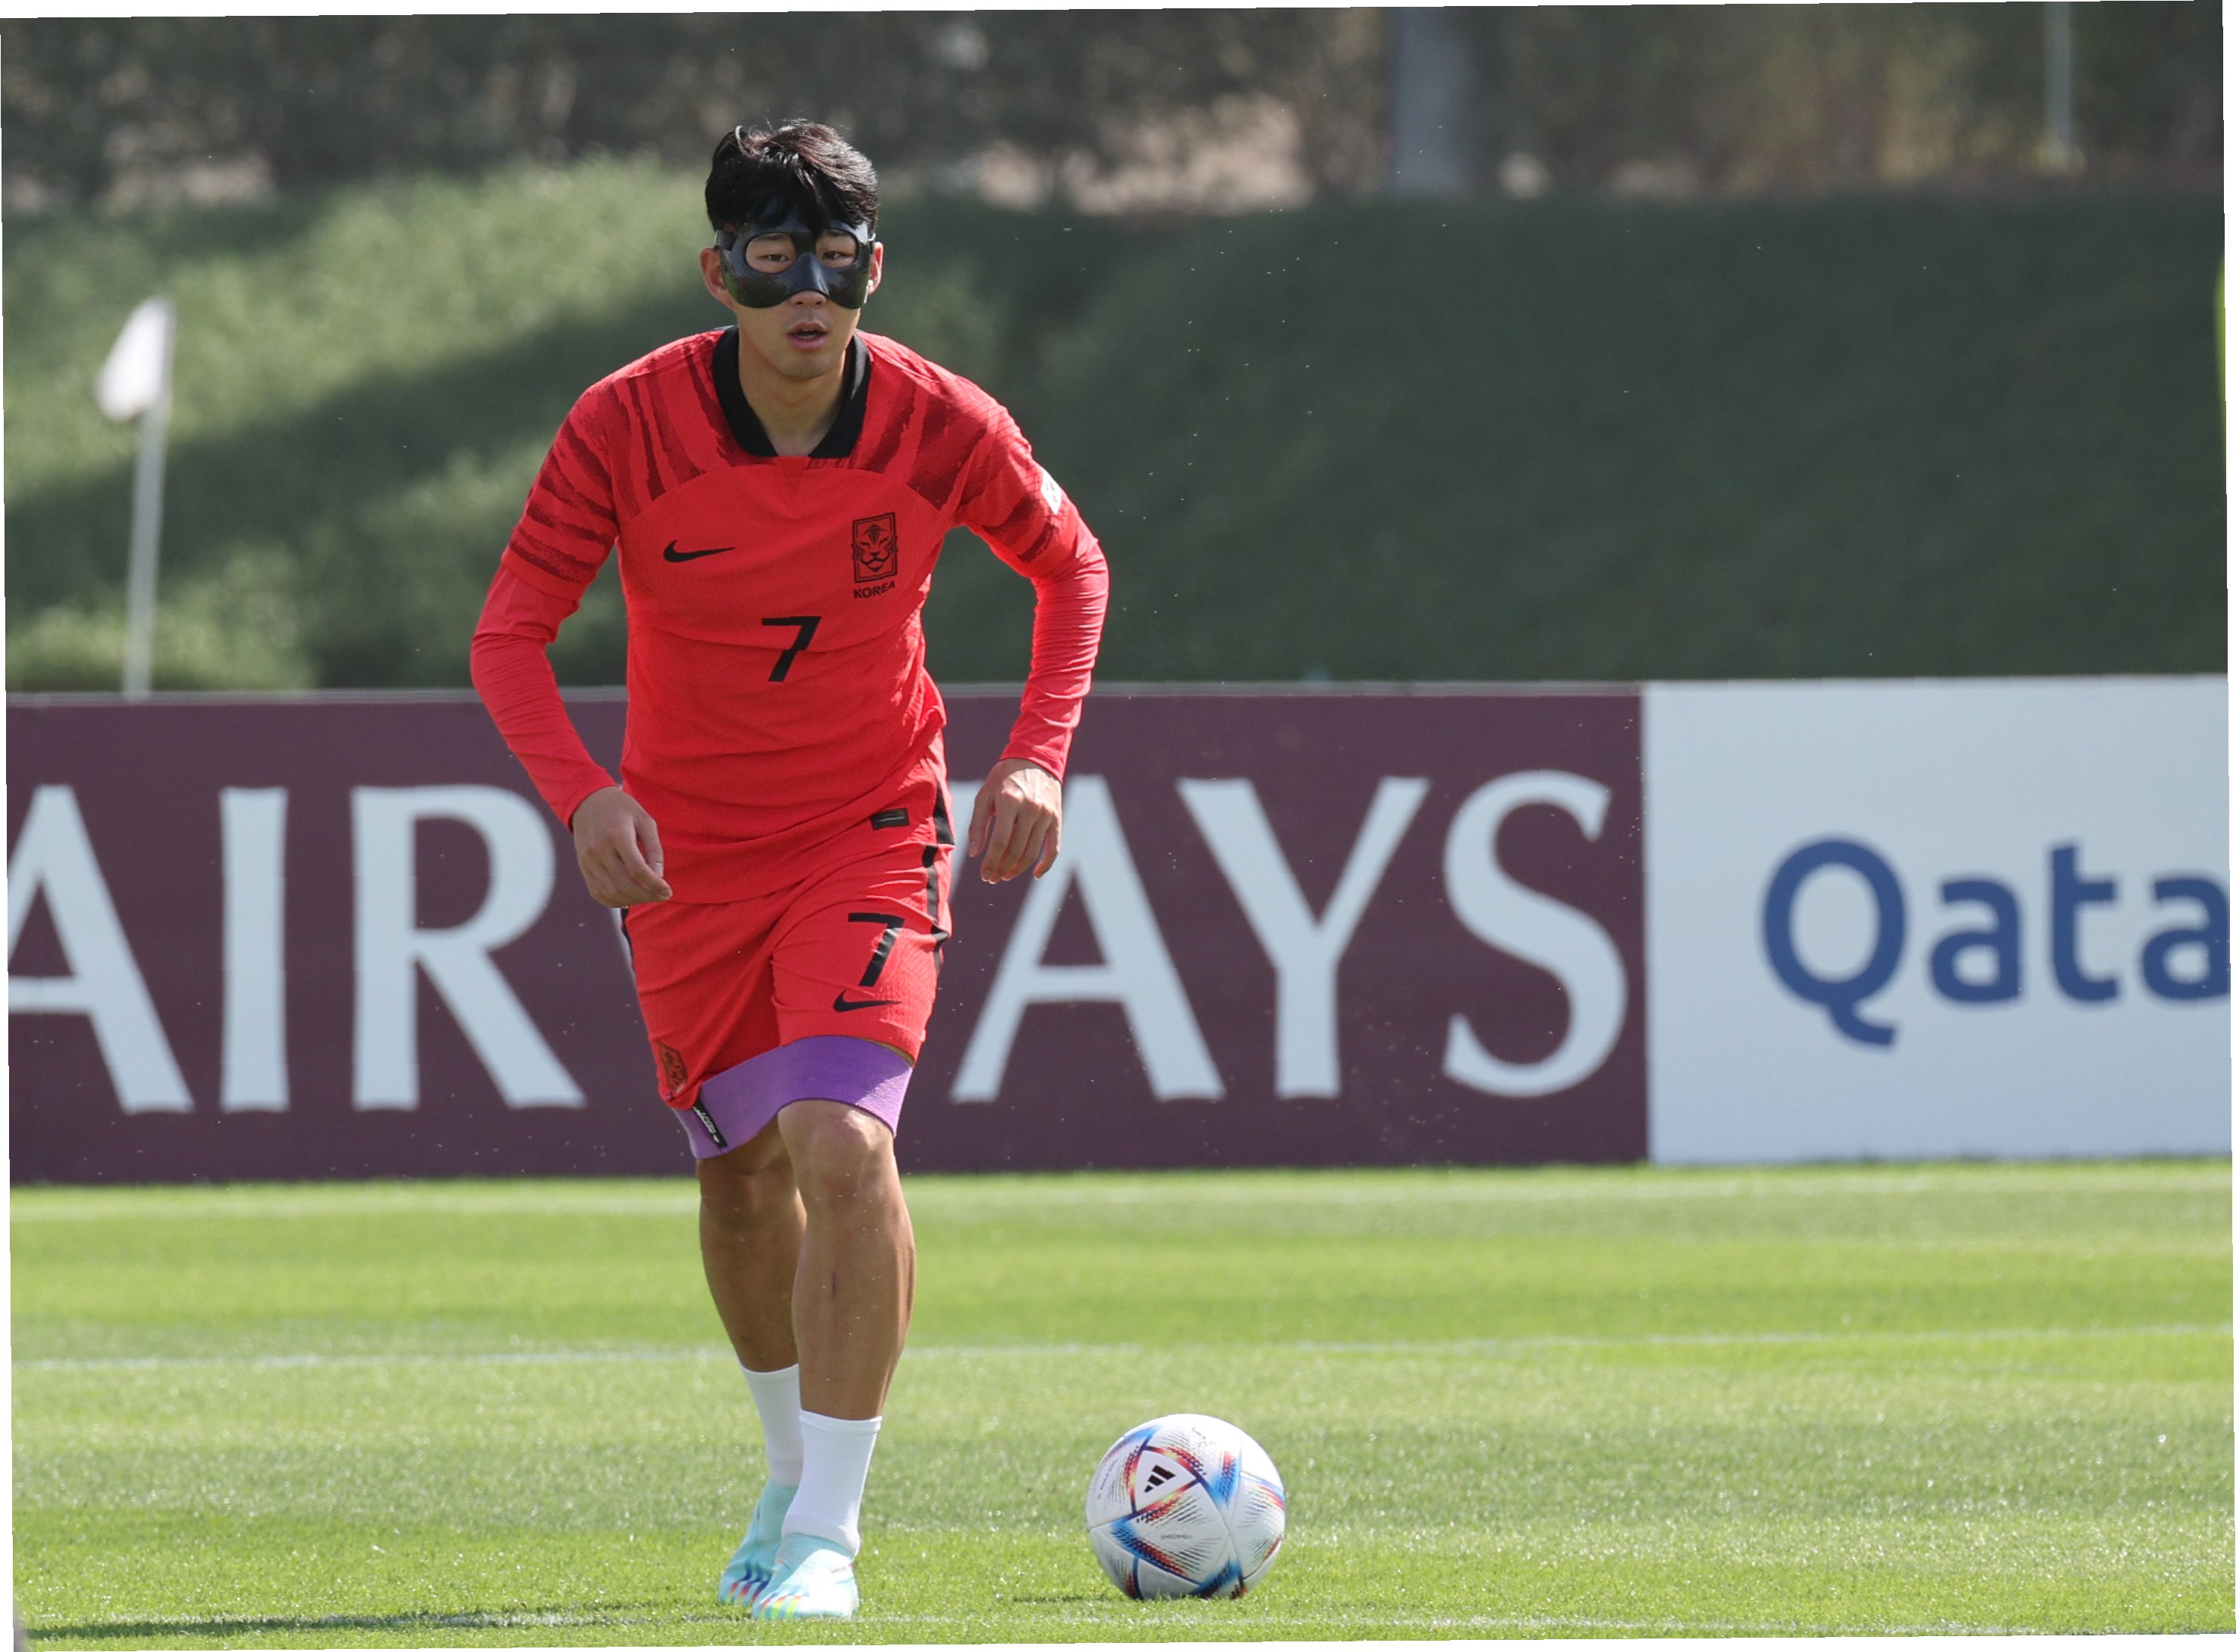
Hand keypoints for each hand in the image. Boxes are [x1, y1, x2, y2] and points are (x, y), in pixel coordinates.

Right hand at [571, 787, 671, 906]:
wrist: (588, 801)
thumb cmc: (621, 809)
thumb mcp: (645, 821)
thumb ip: (654, 848)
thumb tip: (659, 877)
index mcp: (617, 835)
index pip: (638, 870)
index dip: (655, 885)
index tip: (668, 891)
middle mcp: (599, 850)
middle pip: (625, 885)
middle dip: (647, 896)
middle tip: (661, 896)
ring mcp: (588, 860)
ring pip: (611, 892)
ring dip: (633, 900)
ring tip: (647, 896)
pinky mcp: (583, 866)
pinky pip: (597, 892)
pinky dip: (613, 901)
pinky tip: (628, 900)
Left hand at [968, 758, 1061, 883]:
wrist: (1035, 758)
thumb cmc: (1004, 778)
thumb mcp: (985, 795)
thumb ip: (977, 824)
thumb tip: (974, 854)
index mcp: (1010, 801)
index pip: (1000, 842)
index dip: (991, 862)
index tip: (984, 874)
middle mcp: (1030, 809)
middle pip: (1016, 850)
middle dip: (1001, 868)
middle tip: (991, 878)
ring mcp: (1046, 814)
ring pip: (1032, 852)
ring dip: (1018, 869)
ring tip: (1005, 875)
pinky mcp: (1057, 818)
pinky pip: (1054, 847)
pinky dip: (1046, 864)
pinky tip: (1036, 875)